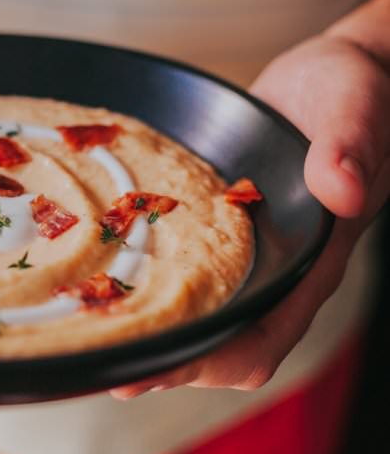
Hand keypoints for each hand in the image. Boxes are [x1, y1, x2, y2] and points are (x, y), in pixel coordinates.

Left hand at [110, 33, 389, 399]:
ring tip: (100, 339)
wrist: (323, 85)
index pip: (268, 332)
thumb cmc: (346, 93)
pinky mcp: (221, 237)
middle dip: (171, 361)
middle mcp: (276, 269)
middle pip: (226, 342)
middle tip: (112, 365)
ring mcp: (247, 257)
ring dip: (156, 333)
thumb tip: (341, 191)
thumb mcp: (352, 106)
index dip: (217, 358)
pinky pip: (190, 277)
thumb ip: (350, 146)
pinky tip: (112, 287)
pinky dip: (152, 291)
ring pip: (204, 316)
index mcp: (311, 257)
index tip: (160, 368)